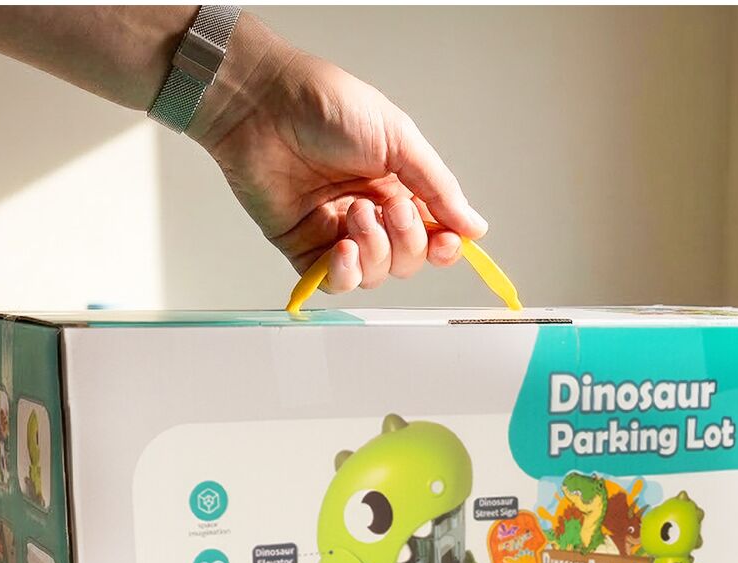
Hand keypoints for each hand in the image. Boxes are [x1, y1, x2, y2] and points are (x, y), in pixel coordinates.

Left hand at [194, 17, 486, 292]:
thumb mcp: (397, 138)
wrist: (263, 105)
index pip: (432, 233)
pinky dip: (345, 273)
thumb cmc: (326, 105)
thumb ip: (437, 187)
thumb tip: (474, 227)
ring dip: (374, 251)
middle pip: (407, 260)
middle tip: (390, 210)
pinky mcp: (304, 249)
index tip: (447, 241)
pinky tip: (343, 249)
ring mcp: (337, 233)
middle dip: (406, 243)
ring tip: (355, 213)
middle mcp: (371, 212)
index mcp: (398, 185)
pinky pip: (336, 282)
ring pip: (375, 275)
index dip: (444, 246)